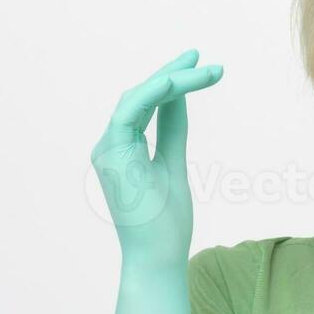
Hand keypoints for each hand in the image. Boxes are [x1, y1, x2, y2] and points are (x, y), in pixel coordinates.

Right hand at [91, 49, 223, 313]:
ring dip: (172, 80)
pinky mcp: (111, 156)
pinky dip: (154, 94)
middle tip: (201, 56)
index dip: (170, 80)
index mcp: (123, 148)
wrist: (158, 257)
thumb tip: (179, 97)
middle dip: (171, 72)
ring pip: (137, 98)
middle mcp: (110, 146)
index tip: (199, 64)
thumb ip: (172, 129)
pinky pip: (130, 112)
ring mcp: (107, 150)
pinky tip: (179, 83)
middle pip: (141, 96)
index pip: (146, 104)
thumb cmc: (166, 222)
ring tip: (206, 70)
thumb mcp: (173, 163)